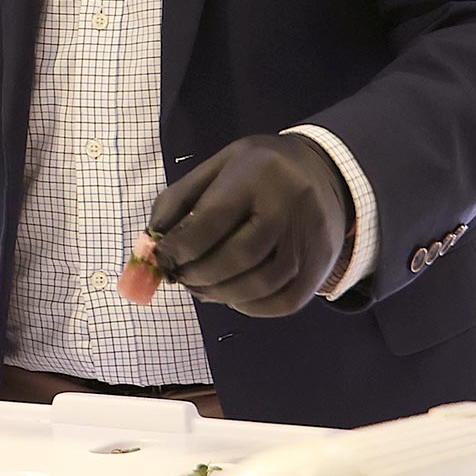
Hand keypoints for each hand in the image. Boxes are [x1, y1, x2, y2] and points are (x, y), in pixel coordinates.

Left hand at [147, 134, 352, 317]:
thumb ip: (179, 201)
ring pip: (261, 284)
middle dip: (198, 275)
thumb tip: (151, 246)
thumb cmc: (259, 170)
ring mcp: (311, 236)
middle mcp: (290, 203)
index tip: (162, 258)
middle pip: (238, 256)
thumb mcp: (218, 166)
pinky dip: (252, 308)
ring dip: (221, 295)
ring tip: (203, 289)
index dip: (179, 247)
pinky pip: (285, 301)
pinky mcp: (323, 263)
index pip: (211, 220)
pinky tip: (234, 297)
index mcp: (258, 172)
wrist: (325, 170)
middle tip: (181, 278)